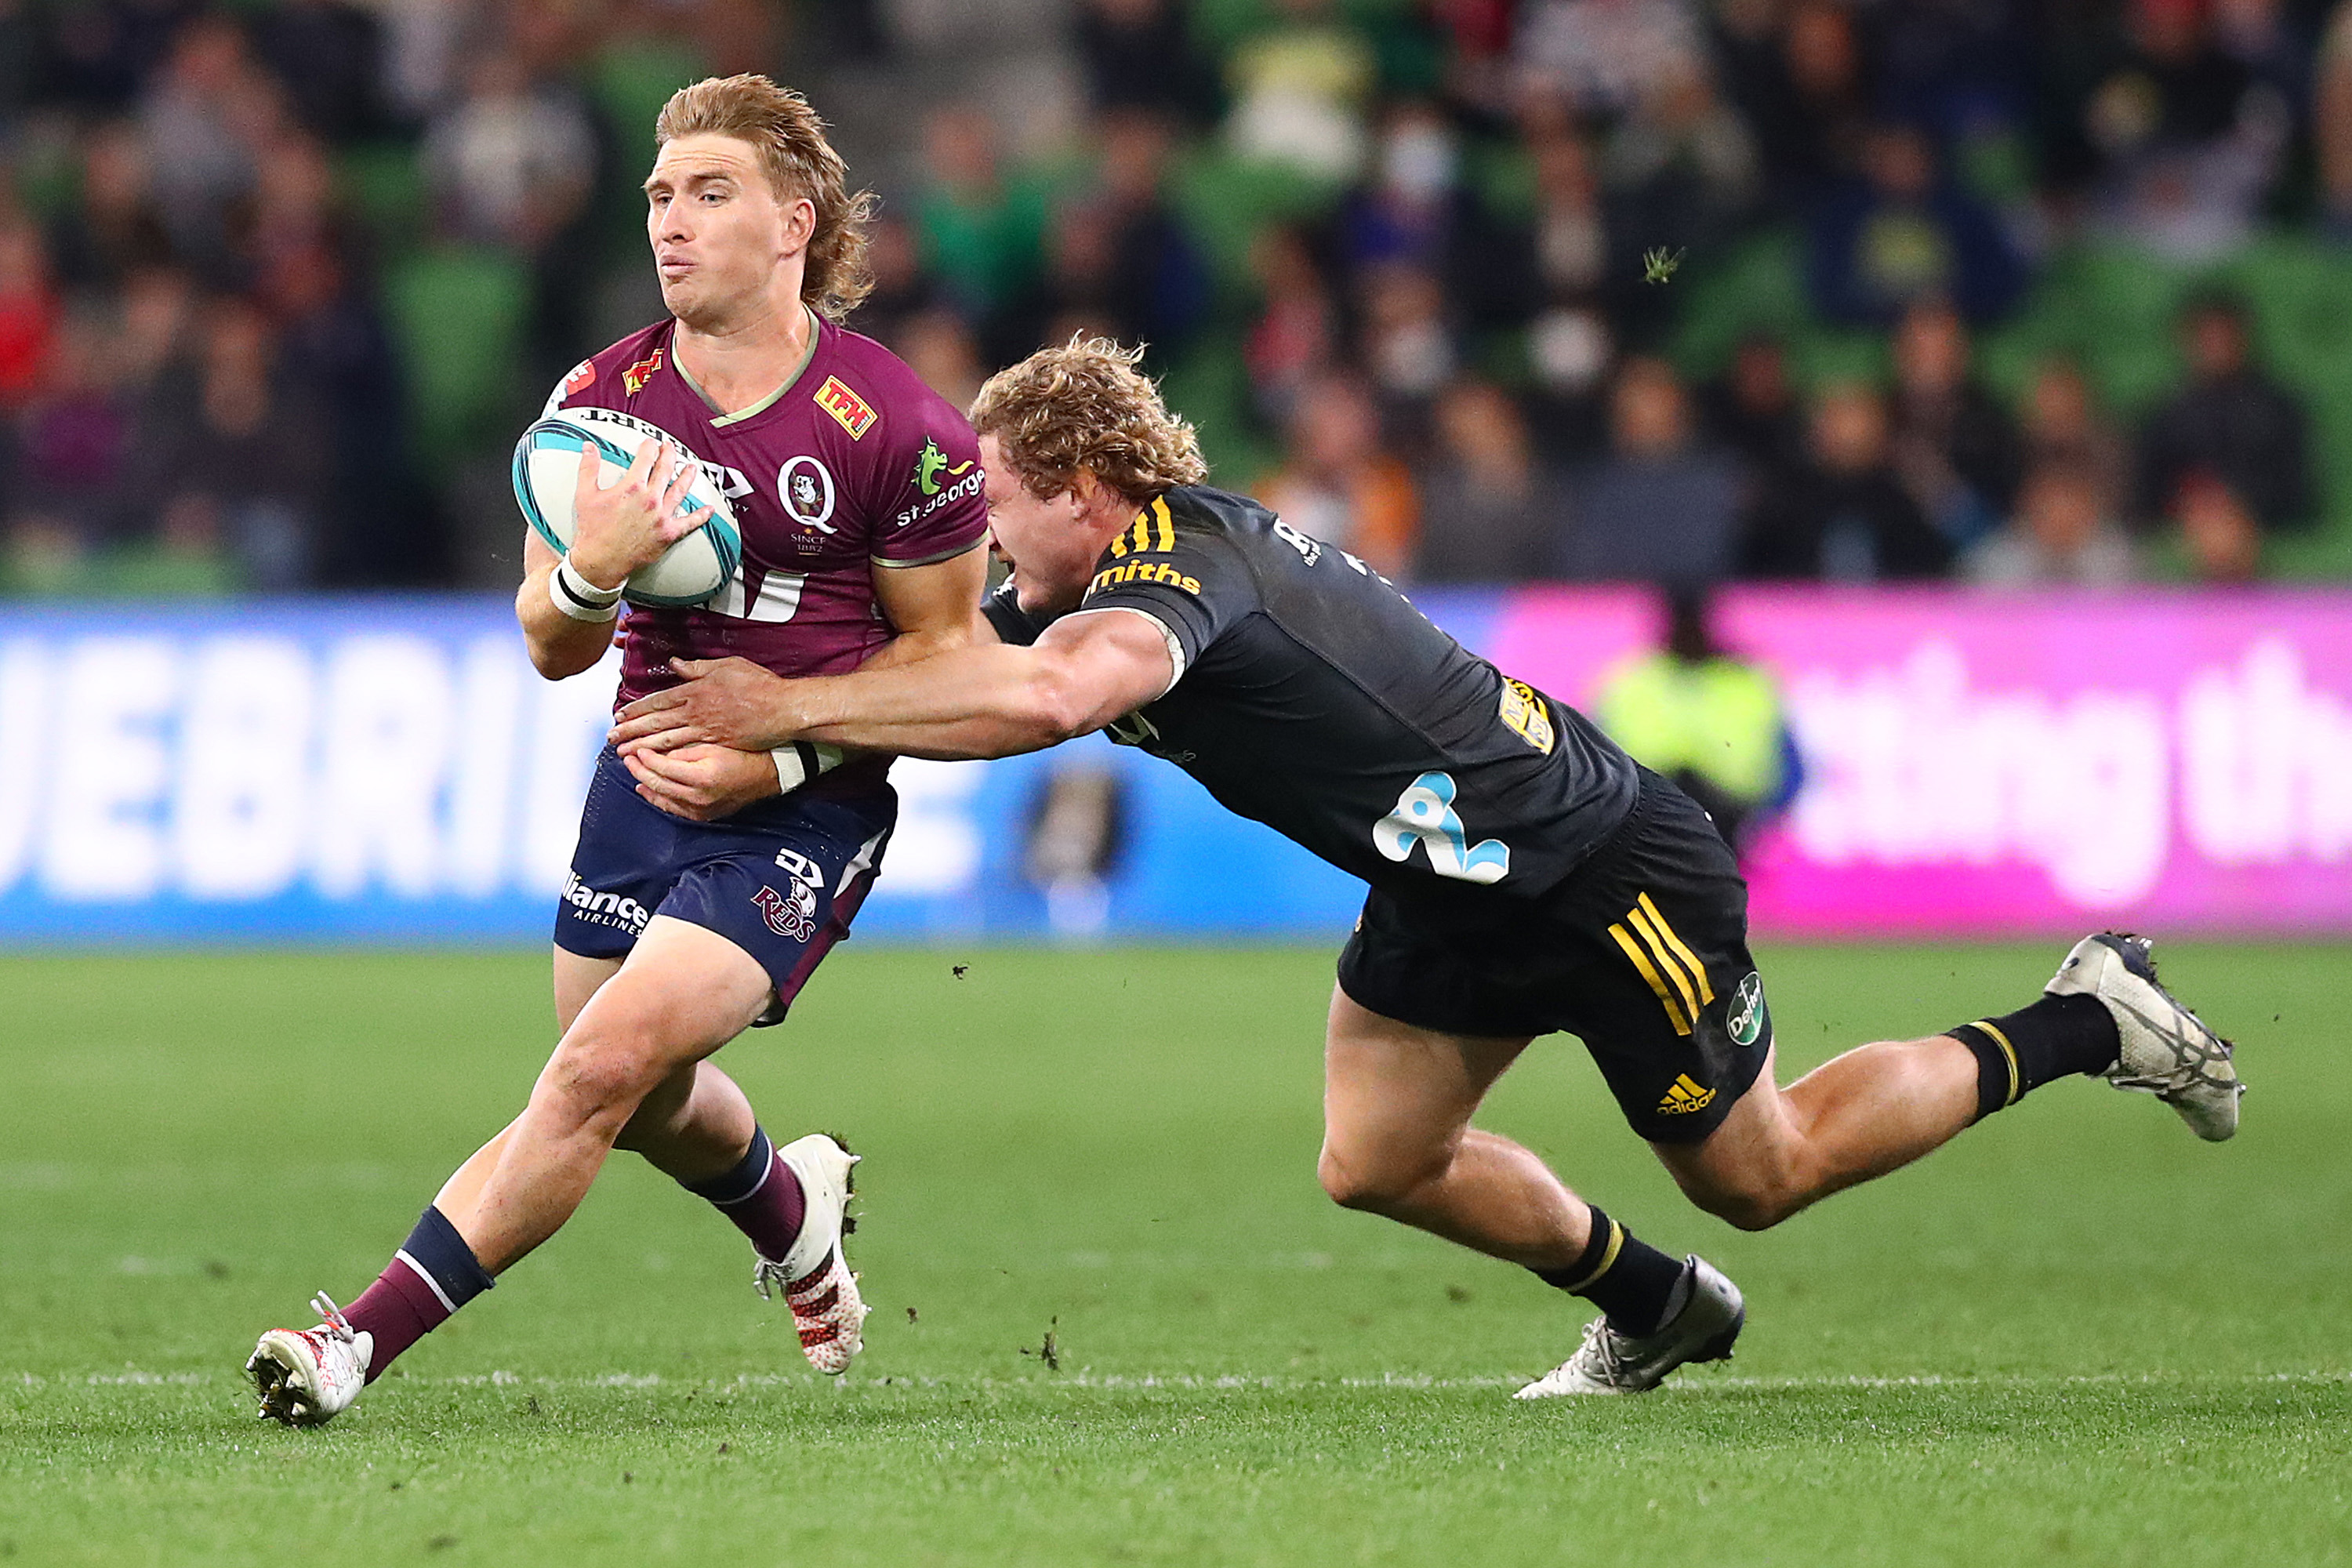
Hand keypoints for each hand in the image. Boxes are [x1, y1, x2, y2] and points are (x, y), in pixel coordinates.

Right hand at [568, 437, 703, 588]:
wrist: (601, 560)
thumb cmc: (593, 530)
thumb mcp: (585, 495)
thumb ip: (588, 468)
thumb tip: (589, 447)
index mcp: (632, 487)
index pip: (646, 458)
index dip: (649, 447)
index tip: (651, 443)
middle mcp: (650, 499)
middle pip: (665, 469)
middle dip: (669, 455)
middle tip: (671, 448)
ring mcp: (662, 516)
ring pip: (680, 490)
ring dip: (687, 476)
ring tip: (691, 468)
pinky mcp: (669, 533)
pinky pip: (690, 523)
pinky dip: (701, 516)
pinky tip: (709, 510)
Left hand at [610, 656, 798, 751]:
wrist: (783, 709)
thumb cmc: (759, 685)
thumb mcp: (727, 666)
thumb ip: (699, 667)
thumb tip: (676, 664)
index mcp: (696, 691)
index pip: (658, 701)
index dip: (637, 709)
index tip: (621, 715)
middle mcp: (696, 712)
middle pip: (656, 723)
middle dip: (631, 731)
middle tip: (612, 738)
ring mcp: (705, 731)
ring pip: (666, 740)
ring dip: (642, 747)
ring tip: (624, 754)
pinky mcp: (716, 745)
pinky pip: (686, 752)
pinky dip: (667, 757)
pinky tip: (654, 763)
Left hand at [620, 742, 781, 821]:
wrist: (767, 775)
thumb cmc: (744, 755)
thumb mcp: (712, 744)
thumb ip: (683, 751)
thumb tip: (656, 753)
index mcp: (701, 777)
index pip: (661, 768)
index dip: (645, 757)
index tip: (637, 748)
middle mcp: (699, 798)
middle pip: (657, 784)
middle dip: (639, 770)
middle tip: (627, 758)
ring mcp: (700, 810)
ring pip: (662, 798)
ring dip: (645, 784)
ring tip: (634, 772)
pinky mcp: (703, 816)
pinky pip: (673, 808)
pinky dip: (658, 799)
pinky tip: (647, 790)